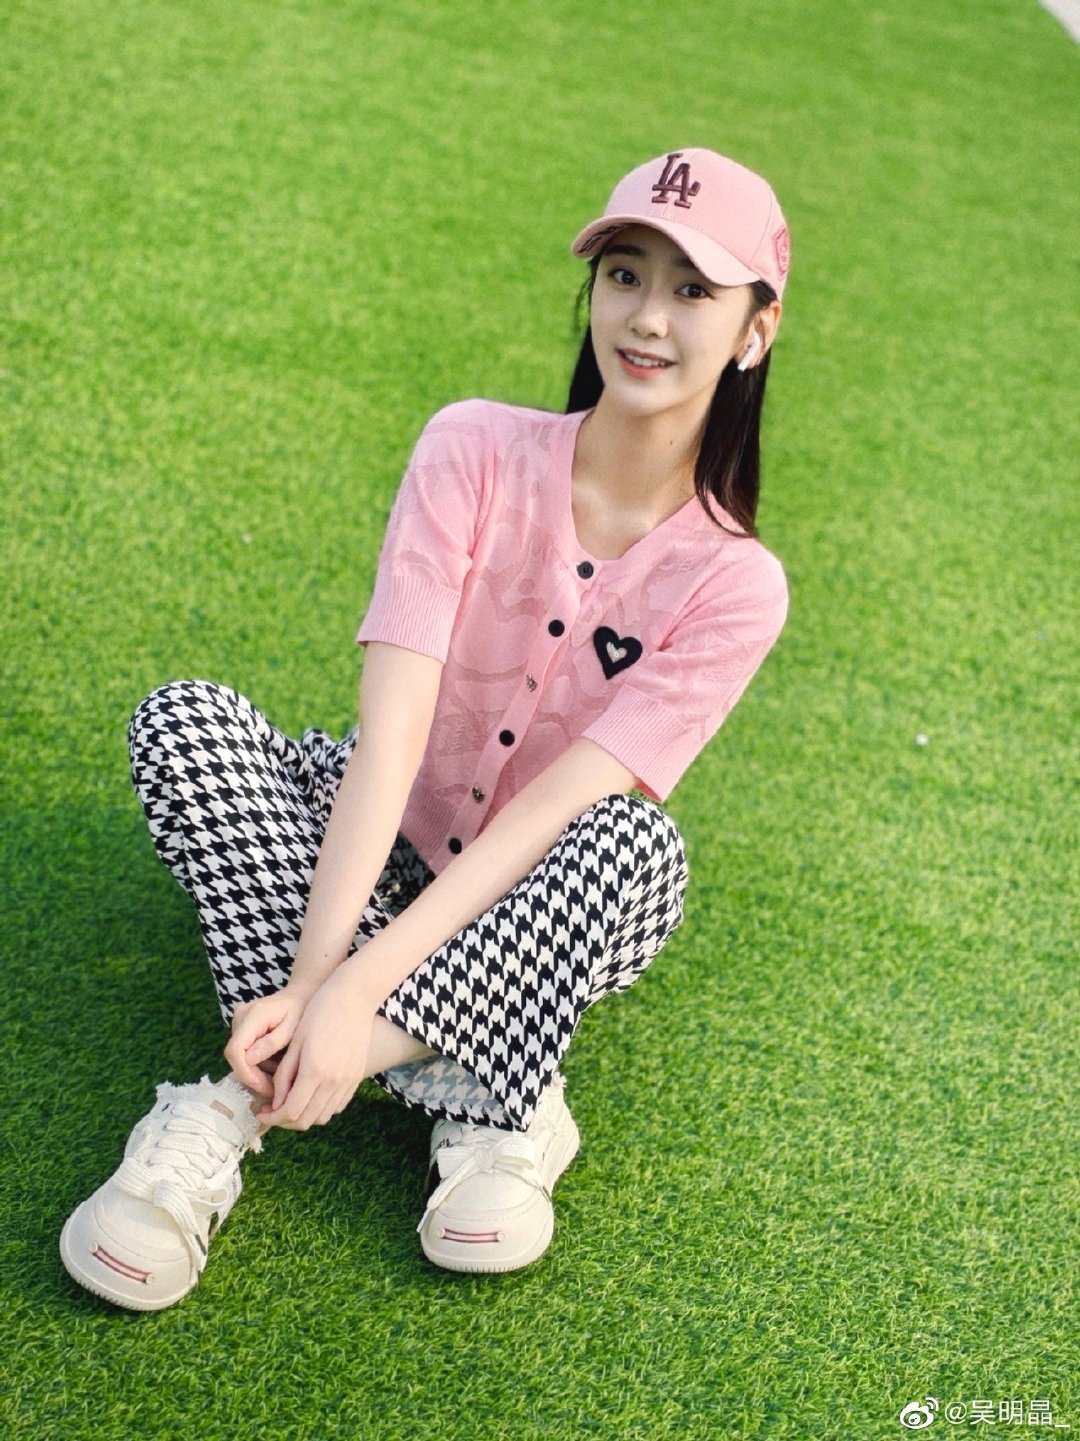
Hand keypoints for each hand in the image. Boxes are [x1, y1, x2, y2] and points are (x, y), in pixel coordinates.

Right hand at [224, 984, 311, 1097]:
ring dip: (259, 1072)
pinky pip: (245, 1054)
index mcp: (253, 1015)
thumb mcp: (294, 1027)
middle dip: (255, 1077)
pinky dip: (259, 1064)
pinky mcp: (241, 1030)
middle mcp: (240, 1018)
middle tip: (278, 1089)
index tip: (266, 1088)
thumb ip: (272, 1043)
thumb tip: (249, 1060)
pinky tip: (277, 1064)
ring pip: (240, 1059)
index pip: (236, 1050)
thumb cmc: (302, 1010)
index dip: (247, 1073)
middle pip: (236, 1058)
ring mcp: (238, 1023)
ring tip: (283, 1072)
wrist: (301, 995)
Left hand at [256, 968, 375, 1130]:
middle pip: (306, 1120)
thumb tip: (276, 1102)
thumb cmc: (319, 1013)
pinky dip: (321, 1109)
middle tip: (271, 1111)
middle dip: (284, 1121)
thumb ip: (284, 1076)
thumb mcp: (295, 1042)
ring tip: (289, 1103)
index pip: (290, 1112)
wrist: (354, 998)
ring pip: (322, 1117)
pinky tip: (310, 1095)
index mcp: (314, 1071)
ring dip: (303, 1117)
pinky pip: (337, 1106)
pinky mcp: (357, 1077)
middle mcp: (334, 1081)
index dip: (272, 1118)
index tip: (261, 1111)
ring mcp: (348, 1081)